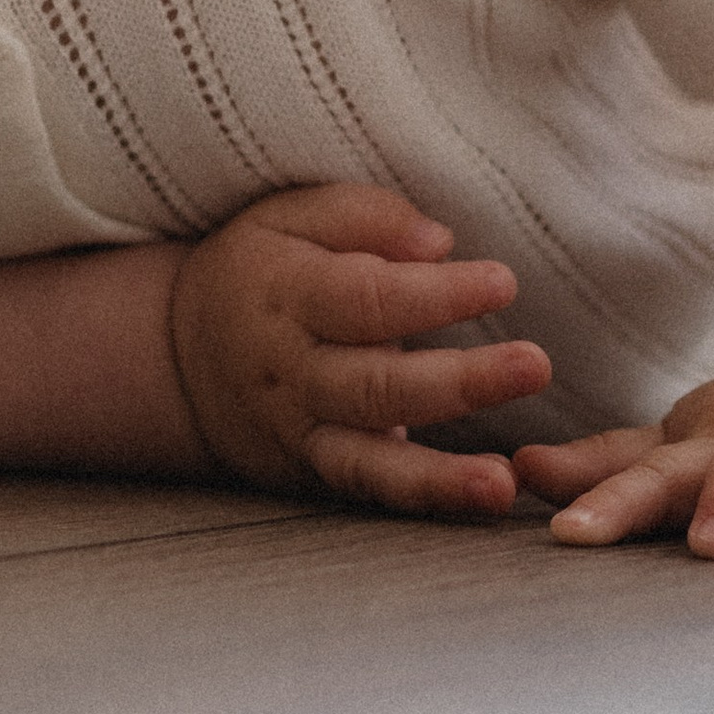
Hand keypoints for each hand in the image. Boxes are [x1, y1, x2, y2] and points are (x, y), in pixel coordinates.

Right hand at [168, 184, 552, 515]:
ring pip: (369, 457)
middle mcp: (292, 371)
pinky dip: (424, 498)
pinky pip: (370, 489)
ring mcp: (301, 430)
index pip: (366, 298)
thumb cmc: (258, 269)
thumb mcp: (288, 215)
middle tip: (534, 365)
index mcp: (287, 293)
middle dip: (458, 381)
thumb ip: (362, 215)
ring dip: (440, 474)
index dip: (435, 294)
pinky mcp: (315, 471)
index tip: (503, 282)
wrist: (178, 356)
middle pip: (376, 383)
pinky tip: (481, 498)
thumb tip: (439, 242)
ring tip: (503, 482)